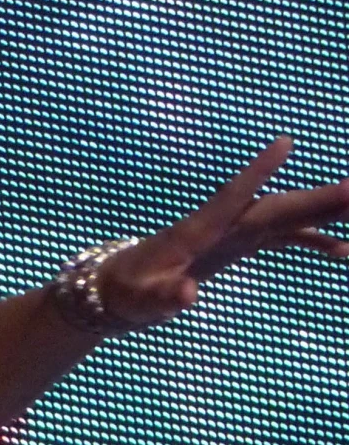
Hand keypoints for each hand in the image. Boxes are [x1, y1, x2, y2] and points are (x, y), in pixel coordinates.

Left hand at [100, 137, 348, 328]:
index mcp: (199, 231)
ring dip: (322, 213)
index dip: (256, 172)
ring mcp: (233, 234)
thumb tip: (188, 295)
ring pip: (285, 218)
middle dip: (315, 200)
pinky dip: (310, 240)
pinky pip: (282, 238)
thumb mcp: (142, 301)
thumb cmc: (127, 293)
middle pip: (276, 207)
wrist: (117, 289)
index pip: (232, 197)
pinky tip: (341, 250)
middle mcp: (222, 226)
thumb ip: (165, 298)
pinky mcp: (238, 245)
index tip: (283, 143)